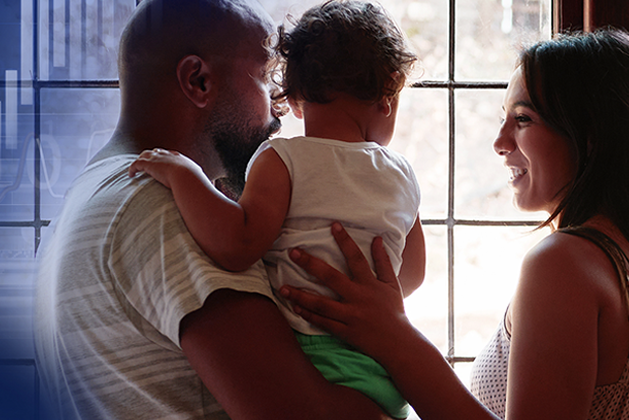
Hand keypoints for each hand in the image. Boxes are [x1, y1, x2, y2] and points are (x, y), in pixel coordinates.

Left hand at [128, 148, 202, 188]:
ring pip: (145, 155)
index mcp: (181, 158)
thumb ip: (207, 186)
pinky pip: (136, 164)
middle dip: (152, 156)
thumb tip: (216, 193)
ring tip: (136, 168)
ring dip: (141, 161)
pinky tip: (130, 175)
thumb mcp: (203, 183)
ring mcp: (158, 158)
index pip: (171, 155)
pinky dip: (132, 169)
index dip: (166, 158)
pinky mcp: (149, 164)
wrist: (186, 178)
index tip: (163, 163)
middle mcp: (169, 155)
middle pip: (157, 152)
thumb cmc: (196, 183)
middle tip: (147, 163)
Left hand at [280, 223, 410, 361]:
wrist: (398, 344)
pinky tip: (295, 308)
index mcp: (370, 284)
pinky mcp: (345, 331)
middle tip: (292, 252)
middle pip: (331, 278)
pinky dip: (309, 315)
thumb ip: (383, 261)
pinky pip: (323, 322)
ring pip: (321, 304)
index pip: (356, 258)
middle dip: (311, 264)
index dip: (345, 240)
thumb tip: (377, 238)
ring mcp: (350, 315)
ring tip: (282, 288)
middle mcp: (359, 297)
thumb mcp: (392, 284)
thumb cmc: (394, 311)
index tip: (333, 225)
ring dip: (301, 295)